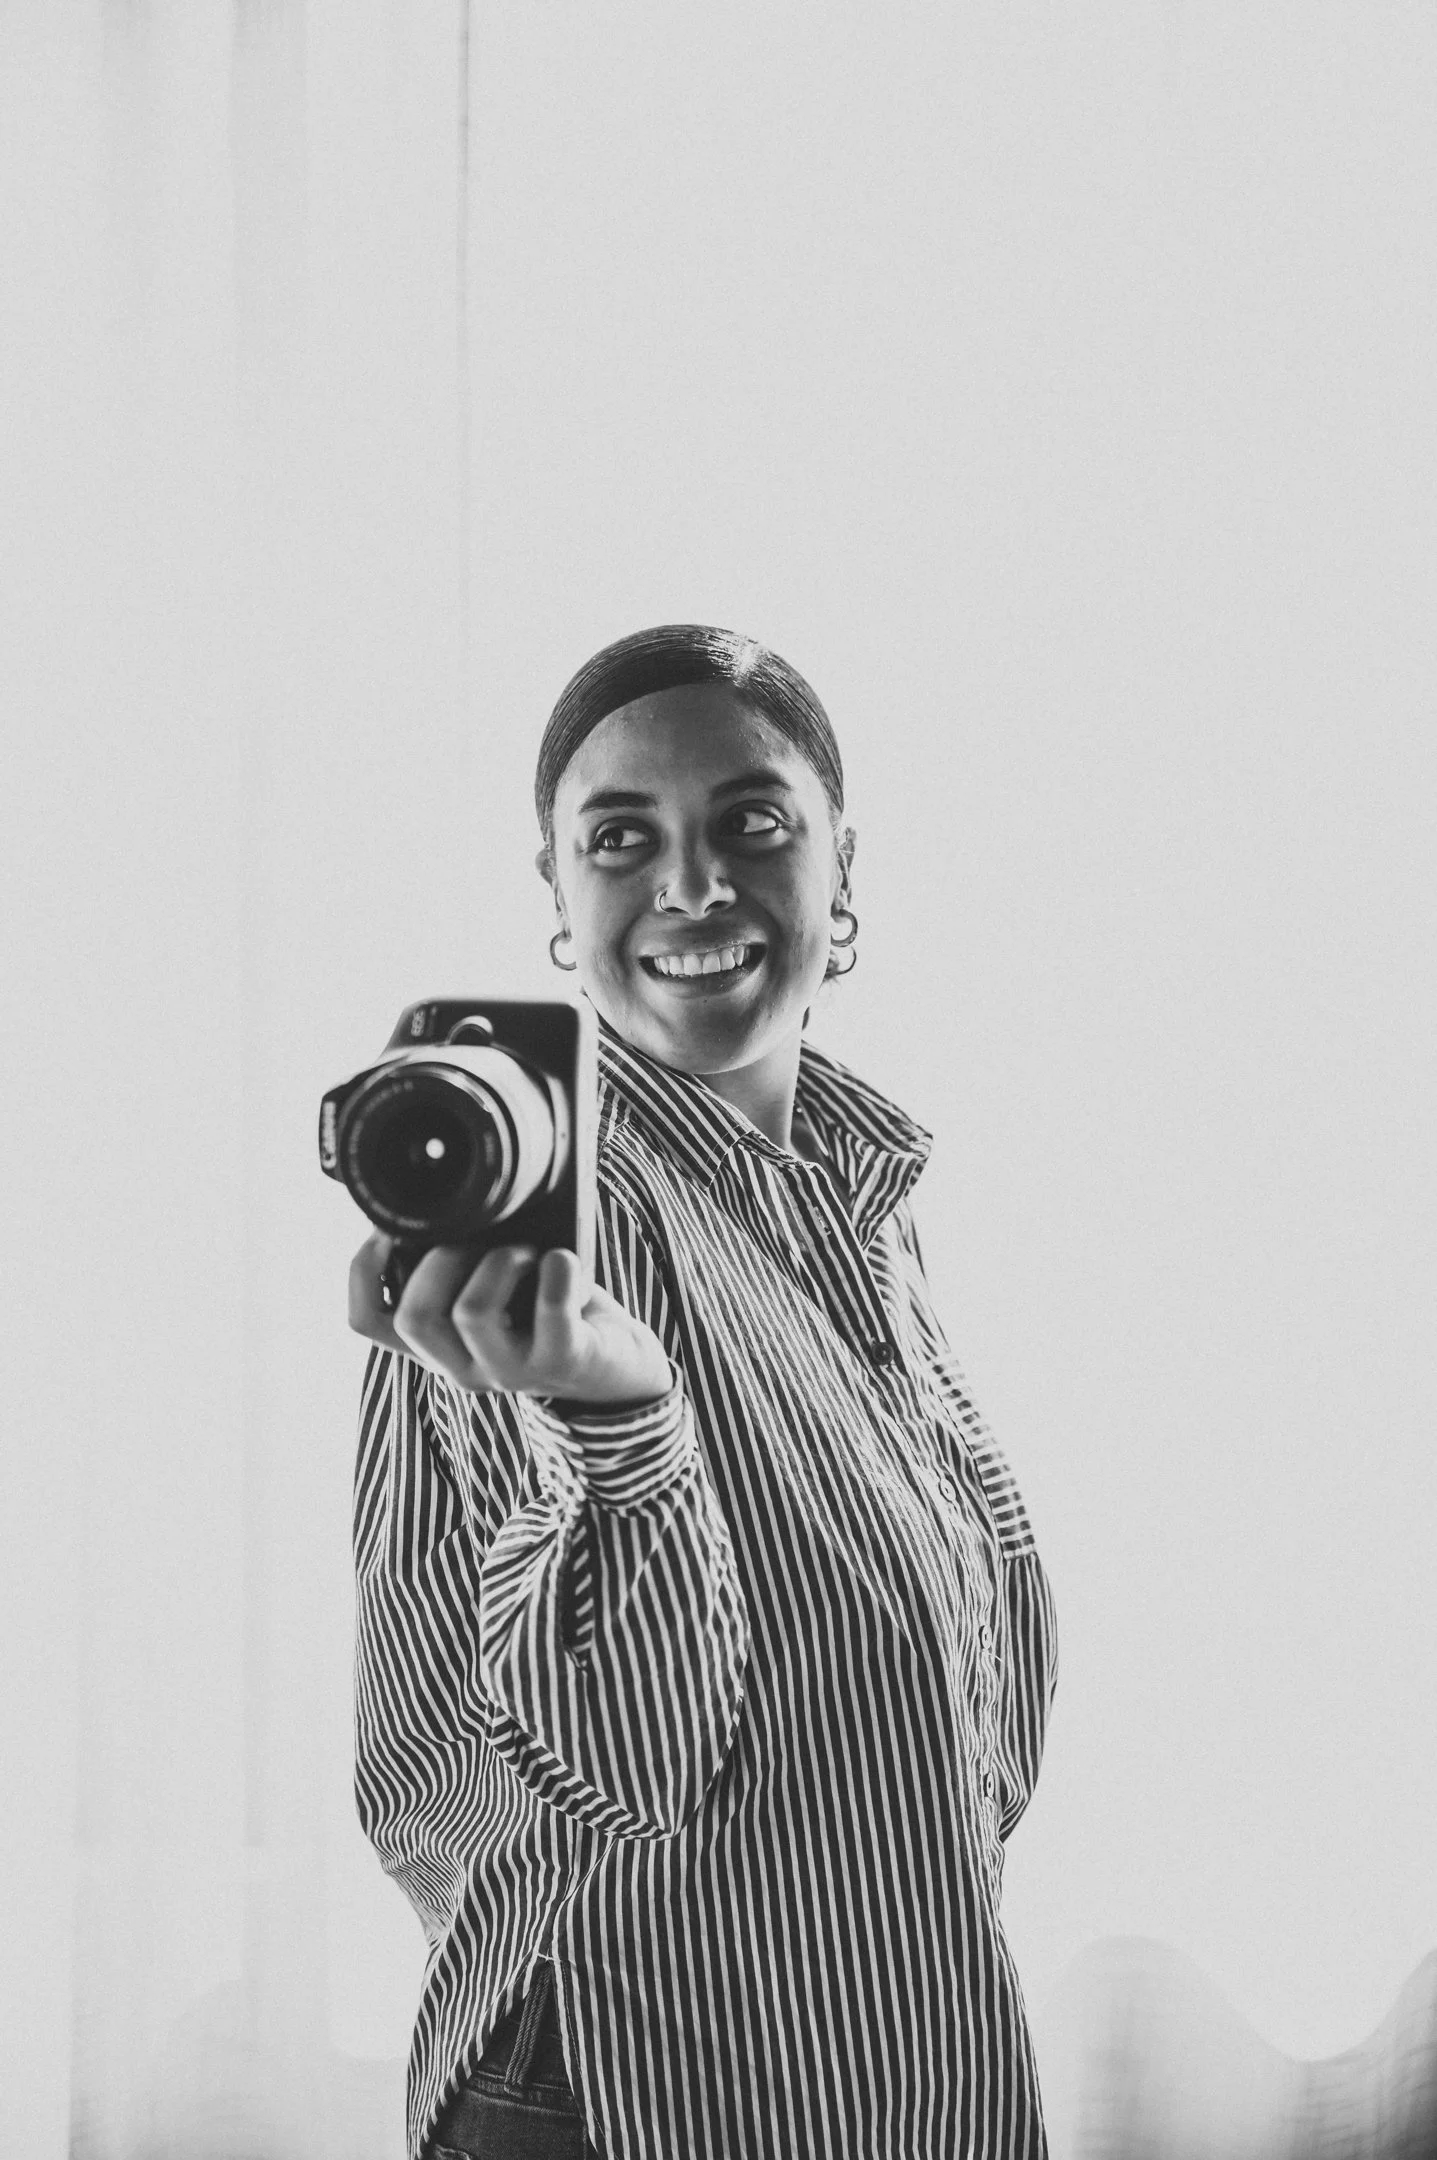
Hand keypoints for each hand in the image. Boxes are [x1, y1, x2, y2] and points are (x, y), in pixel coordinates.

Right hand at [348, 1235, 673, 1407]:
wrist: (620, 1366)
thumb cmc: (552, 1311)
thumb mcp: (495, 1288)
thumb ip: (461, 1259)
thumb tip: (437, 1190)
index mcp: (438, 1344)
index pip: (366, 1321)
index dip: (364, 1269)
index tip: (389, 1227)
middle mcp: (464, 1365)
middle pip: (412, 1317)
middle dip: (439, 1257)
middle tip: (480, 1237)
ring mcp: (512, 1370)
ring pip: (470, 1312)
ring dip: (499, 1259)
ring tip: (528, 1251)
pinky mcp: (564, 1361)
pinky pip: (549, 1313)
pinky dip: (555, 1272)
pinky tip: (563, 1260)